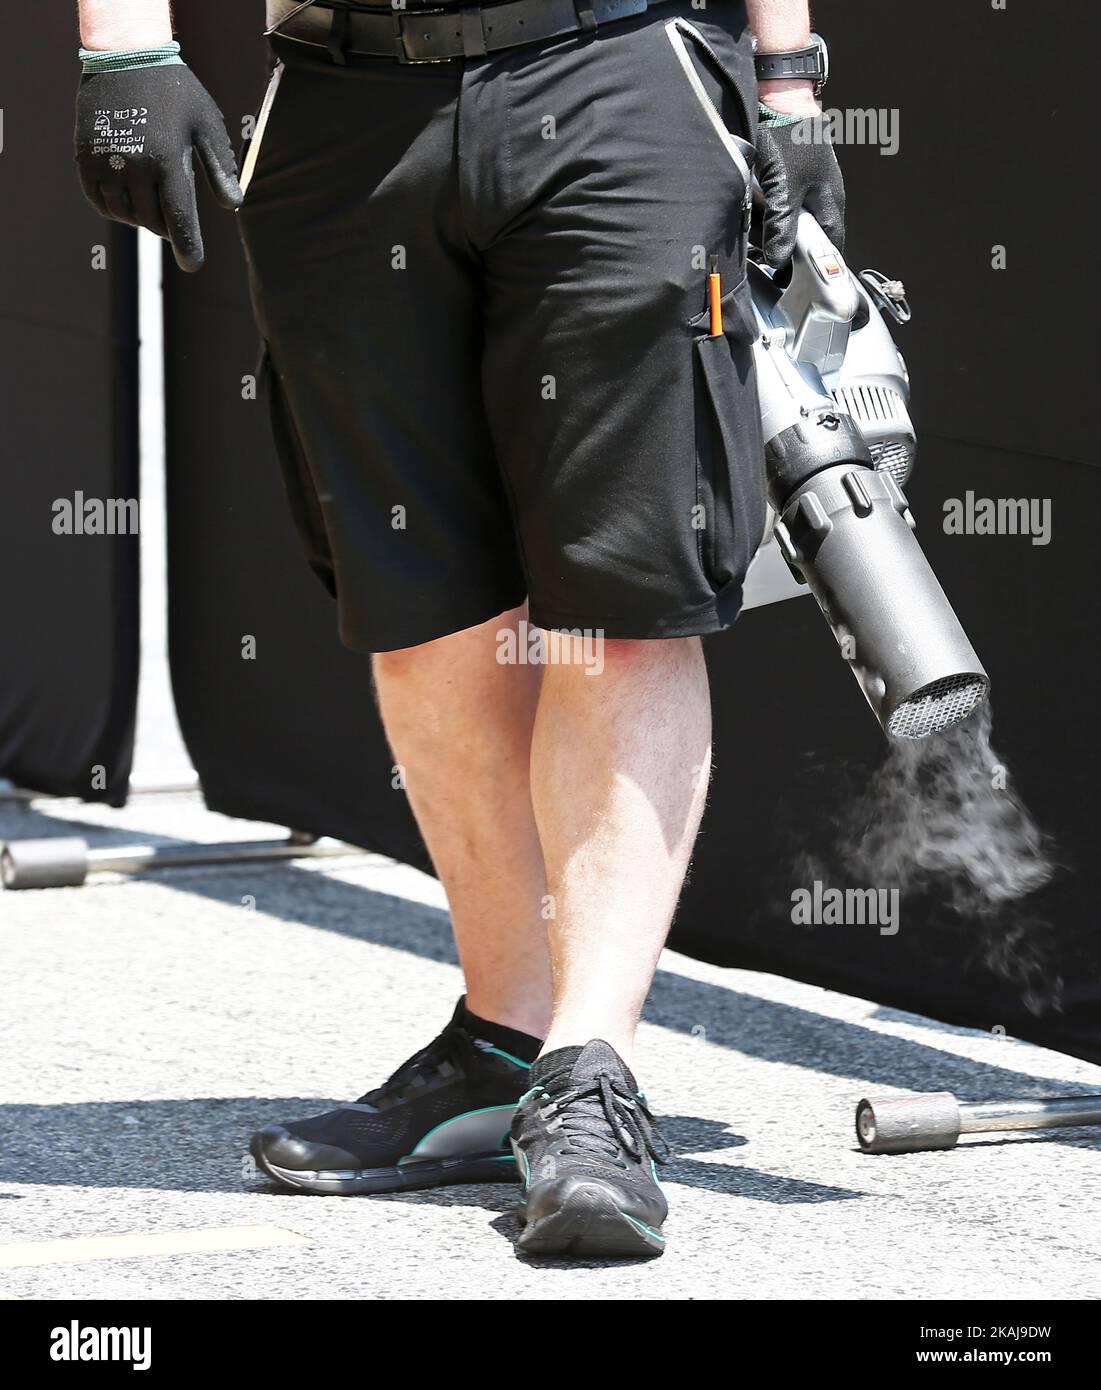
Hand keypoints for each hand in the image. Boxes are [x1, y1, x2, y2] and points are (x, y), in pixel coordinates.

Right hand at [75, 63, 242, 272]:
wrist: (125, 56)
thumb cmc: (174, 90)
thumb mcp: (206, 123)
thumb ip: (220, 166)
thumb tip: (233, 205)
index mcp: (169, 161)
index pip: (179, 218)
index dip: (187, 246)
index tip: (193, 265)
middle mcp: (136, 166)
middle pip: (153, 220)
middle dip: (166, 224)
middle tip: (170, 213)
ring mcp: (107, 162)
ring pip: (125, 215)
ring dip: (140, 217)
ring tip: (149, 202)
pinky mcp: (86, 158)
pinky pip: (99, 202)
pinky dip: (114, 209)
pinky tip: (126, 200)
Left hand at [754, 86, 844, 268]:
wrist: (781, 98)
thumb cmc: (791, 137)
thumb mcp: (783, 187)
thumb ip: (782, 224)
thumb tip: (779, 258)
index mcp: (830, 205)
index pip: (829, 250)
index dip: (814, 269)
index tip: (794, 284)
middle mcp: (821, 200)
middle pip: (805, 241)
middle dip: (784, 250)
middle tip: (764, 253)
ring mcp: (806, 190)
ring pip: (788, 224)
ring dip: (771, 230)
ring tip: (754, 227)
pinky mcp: (790, 181)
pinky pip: (778, 207)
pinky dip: (764, 212)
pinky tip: (751, 207)